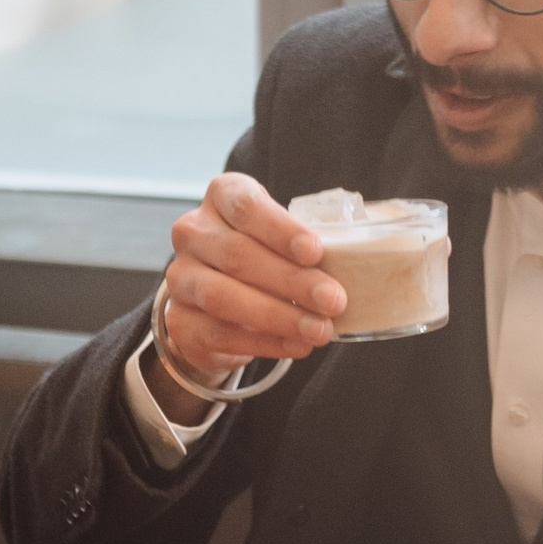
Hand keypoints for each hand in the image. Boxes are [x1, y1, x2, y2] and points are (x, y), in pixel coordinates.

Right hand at [150, 172, 346, 414]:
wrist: (216, 300)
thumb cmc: (264, 256)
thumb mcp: (282, 236)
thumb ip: (308, 242)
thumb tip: (361, 261)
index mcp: (222, 197)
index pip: (246, 205)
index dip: (280, 229)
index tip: (315, 251)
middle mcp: (193, 232)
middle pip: (238, 254)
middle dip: (291, 280)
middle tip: (334, 300)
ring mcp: (181, 277)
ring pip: (224, 296)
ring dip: (279, 315)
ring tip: (320, 330)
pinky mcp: (181, 321)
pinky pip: (222, 333)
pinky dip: (265, 343)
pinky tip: (296, 346)